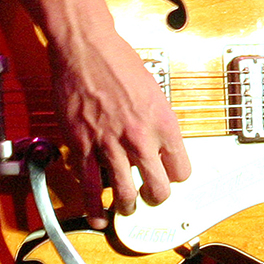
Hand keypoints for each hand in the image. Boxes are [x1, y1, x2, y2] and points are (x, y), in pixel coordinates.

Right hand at [49, 17, 190, 227]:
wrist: (86, 49)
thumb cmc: (119, 61)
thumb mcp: (153, 89)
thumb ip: (156, 120)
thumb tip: (157, 142)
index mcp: (162, 122)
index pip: (181, 168)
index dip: (176, 176)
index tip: (169, 176)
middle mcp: (139, 137)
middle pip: (157, 189)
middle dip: (155, 198)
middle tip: (150, 198)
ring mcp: (110, 144)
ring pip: (124, 196)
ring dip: (126, 207)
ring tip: (125, 209)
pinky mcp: (82, 146)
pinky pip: (88, 186)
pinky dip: (93, 206)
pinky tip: (97, 214)